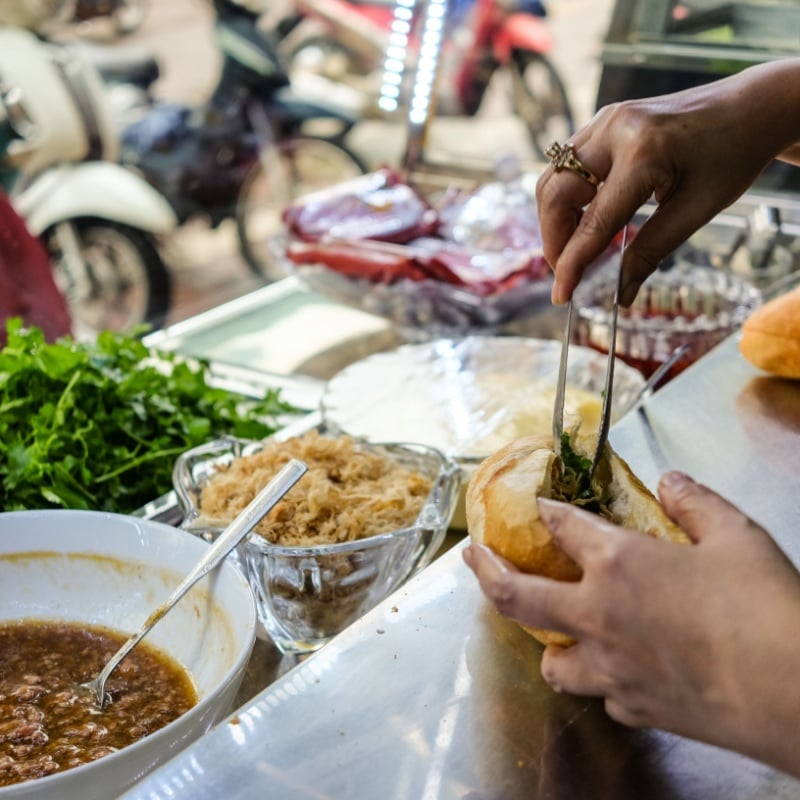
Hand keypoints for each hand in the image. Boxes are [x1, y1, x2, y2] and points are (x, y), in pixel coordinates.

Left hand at [463, 471, 799, 776]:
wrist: (796, 694)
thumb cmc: (767, 610)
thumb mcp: (737, 536)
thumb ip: (696, 504)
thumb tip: (672, 482)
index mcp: (617, 564)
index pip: (562, 526)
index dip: (547, 510)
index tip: (539, 505)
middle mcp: (599, 615)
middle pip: (516, 595)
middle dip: (486, 571)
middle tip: (473, 557)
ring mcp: (610, 668)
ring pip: (551, 661)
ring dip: (546, 642)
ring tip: (553, 629)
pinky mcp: (635, 708)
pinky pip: (602, 693)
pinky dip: (602, 679)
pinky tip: (619, 670)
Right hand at [535, 58, 799, 304]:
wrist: (752, 107)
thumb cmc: (733, 156)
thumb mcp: (696, 210)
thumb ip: (651, 252)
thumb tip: (621, 292)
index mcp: (645, 153)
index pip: (594, 221)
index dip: (573, 262)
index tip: (562, 295)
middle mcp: (615, 130)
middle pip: (555, 193)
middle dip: (554, 238)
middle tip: (566, 272)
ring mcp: (606, 120)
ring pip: (554, 177)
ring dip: (556, 219)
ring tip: (574, 248)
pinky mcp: (604, 121)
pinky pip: (568, 165)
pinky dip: (568, 197)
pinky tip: (584, 220)